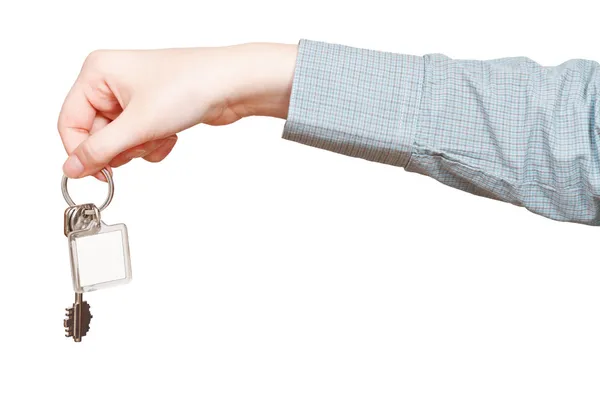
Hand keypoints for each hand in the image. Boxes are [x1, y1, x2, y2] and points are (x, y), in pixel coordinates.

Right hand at [58, 43, 297, 178]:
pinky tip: (172, 134)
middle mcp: (112, 81)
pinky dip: (154, 143)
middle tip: (142, 143)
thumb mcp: (138, 124)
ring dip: (141, 146)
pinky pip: (140, 139)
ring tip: (161, 133)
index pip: (70, 122)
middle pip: (97, 134)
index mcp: (97, 73)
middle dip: (122, 147)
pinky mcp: (152, 109)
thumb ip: (101, 150)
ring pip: (120, 141)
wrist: (232, 85)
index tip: (98, 174)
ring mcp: (133, 96)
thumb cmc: (189, 86)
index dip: (81, 151)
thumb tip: (72, 167)